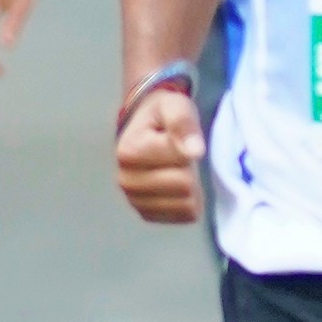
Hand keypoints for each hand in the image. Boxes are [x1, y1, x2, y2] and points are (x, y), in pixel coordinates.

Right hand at [116, 87, 205, 224]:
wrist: (146, 130)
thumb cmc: (161, 116)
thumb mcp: (174, 105)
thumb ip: (182, 122)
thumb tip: (194, 151)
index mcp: (128, 153)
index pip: (182, 161)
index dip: (190, 147)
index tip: (180, 138)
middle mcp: (126, 181)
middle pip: (184, 186)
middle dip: (191, 170)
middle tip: (181, 156)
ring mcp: (134, 202)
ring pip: (185, 205)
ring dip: (192, 188)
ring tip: (179, 170)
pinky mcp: (147, 215)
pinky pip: (184, 216)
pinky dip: (189, 202)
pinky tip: (179, 186)